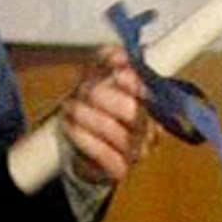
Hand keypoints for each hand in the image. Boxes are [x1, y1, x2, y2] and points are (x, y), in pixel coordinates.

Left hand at [61, 46, 156, 183]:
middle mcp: (148, 128)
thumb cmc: (95, 110)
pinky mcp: (120, 169)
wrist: (83, 148)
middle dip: (105, 98)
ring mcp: (136, 151)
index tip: (117, 73)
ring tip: (71, 108)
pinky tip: (71, 127)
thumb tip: (118, 52)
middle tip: (85, 90)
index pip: (150, 91)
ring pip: (119, 135)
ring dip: (89, 118)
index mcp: (149, 104)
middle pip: (134, 113)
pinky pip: (107, 157)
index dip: (134, 82)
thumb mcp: (98, 80)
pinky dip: (86, 140)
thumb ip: (107, 62)